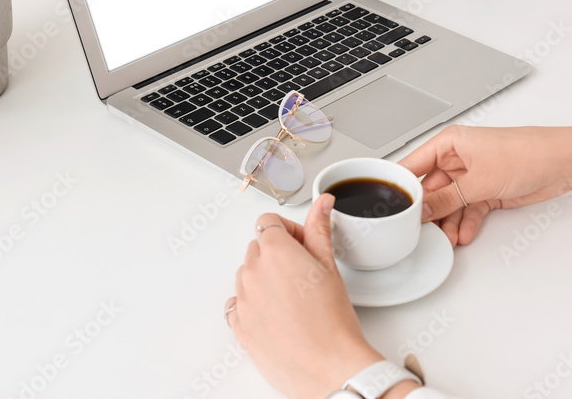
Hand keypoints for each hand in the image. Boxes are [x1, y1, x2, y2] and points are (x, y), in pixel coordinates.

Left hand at [227, 194, 385, 398]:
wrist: (329, 368)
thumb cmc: (333, 323)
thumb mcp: (330, 267)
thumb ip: (320, 229)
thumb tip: (322, 203)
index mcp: (275, 251)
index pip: (269, 222)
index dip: (290, 231)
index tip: (303, 245)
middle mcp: (253, 272)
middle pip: (258, 247)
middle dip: (278, 254)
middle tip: (304, 274)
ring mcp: (243, 300)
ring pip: (248, 275)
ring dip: (265, 279)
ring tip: (294, 298)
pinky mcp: (239, 326)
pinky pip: (238, 304)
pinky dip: (253, 304)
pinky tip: (277, 314)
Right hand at [399, 124, 571, 247]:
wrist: (562, 163)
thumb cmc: (525, 152)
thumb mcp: (477, 180)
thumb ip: (446, 198)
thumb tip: (421, 210)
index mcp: (448, 143)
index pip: (413, 165)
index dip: (401, 187)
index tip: (391, 208)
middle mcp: (457, 158)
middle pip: (431, 189)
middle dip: (428, 213)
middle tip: (420, 233)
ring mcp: (472, 175)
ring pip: (450, 203)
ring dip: (448, 222)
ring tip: (446, 240)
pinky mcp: (487, 190)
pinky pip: (468, 209)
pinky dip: (466, 223)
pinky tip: (464, 235)